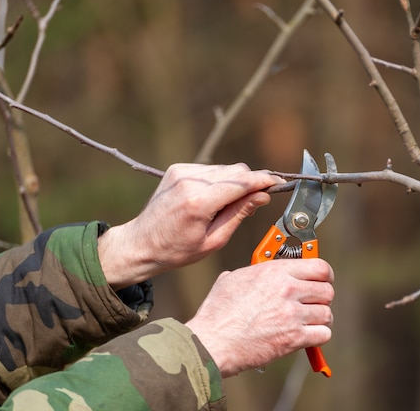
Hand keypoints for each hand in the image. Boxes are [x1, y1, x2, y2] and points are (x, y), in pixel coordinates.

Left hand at [99, 163, 281, 287]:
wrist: (141, 243)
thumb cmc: (176, 249)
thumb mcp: (214, 240)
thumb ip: (239, 214)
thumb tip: (262, 196)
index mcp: (198, 202)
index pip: (241, 182)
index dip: (263, 180)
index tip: (278, 182)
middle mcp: (189, 181)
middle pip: (236, 171)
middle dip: (251, 182)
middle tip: (258, 200)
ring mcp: (182, 172)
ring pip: (225, 169)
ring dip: (235, 182)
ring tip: (228, 206)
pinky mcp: (178, 169)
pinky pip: (211, 170)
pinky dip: (219, 181)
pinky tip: (213, 199)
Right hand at [185, 258, 334, 376]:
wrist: (213, 342)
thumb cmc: (217, 313)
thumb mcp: (233, 279)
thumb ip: (254, 272)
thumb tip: (259, 272)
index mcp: (275, 271)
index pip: (319, 266)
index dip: (325, 274)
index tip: (324, 279)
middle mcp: (287, 289)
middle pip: (327, 290)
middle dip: (322, 297)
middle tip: (314, 302)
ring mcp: (292, 314)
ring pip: (327, 313)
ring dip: (320, 318)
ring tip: (308, 321)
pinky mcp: (294, 338)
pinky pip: (324, 334)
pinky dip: (318, 336)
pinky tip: (307, 335)